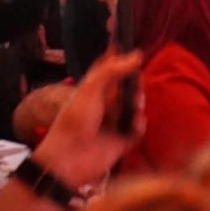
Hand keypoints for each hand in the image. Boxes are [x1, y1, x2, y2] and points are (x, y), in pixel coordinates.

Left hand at [29, 49, 143, 191]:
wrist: (70, 159)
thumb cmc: (75, 120)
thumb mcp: (91, 89)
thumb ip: (113, 70)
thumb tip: (138, 54)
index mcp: (94, 89)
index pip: (110, 68)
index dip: (122, 59)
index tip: (135, 51)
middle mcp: (105, 104)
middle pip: (127, 87)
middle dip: (135, 83)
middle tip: (137, 83)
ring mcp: (114, 123)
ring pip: (135, 107)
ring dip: (138, 103)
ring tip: (135, 106)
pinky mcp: (122, 141)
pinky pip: (138, 129)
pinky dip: (140, 125)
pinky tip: (135, 123)